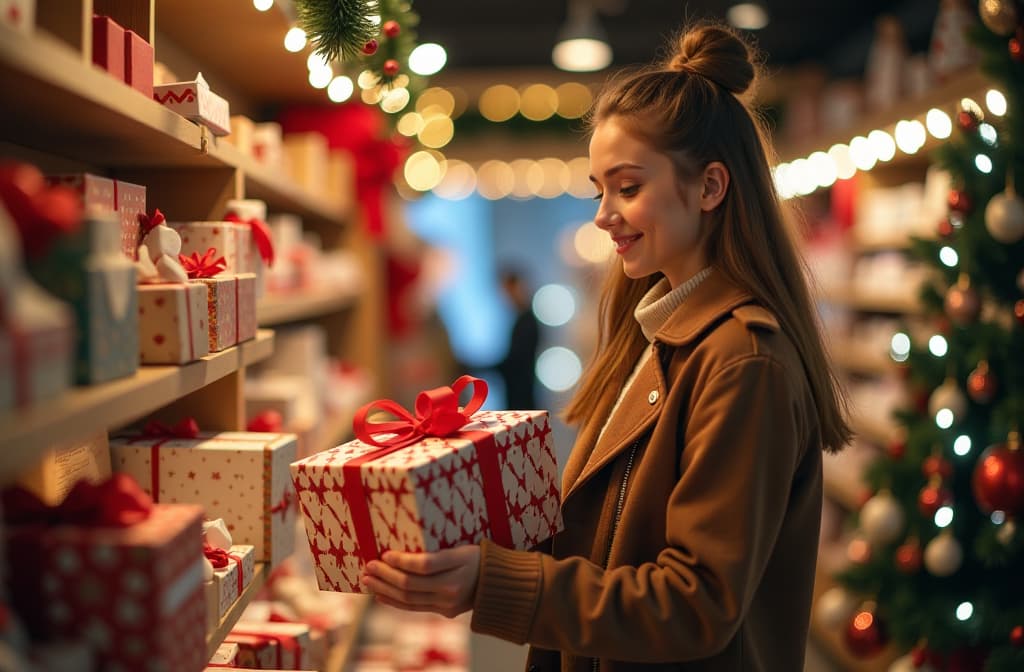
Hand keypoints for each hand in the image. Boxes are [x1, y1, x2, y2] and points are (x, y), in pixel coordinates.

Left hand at [361, 545, 480, 617]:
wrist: (498, 584)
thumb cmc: (478, 559)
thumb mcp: (462, 549)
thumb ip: (437, 554)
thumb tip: (403, 556)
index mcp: (457, 568)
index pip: (423, 566)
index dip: (402, 561)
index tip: (385, 554)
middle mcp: (451, 589)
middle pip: (411, 584)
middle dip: (386, 576)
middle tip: (369, 566)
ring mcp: (447, 604)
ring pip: (409, 599)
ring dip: (385, 590)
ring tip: (368, 581)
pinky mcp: (445, 612)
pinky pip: (415, 608)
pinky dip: (395, 602)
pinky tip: (381, 596)